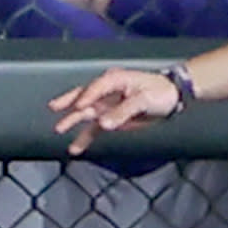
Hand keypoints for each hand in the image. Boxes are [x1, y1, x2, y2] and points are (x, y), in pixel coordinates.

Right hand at [50, 65, 186, 150]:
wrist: (172, 97)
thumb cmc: (160, 92)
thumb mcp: (144, 100)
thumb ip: (123, 112)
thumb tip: (104, 123)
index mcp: (114, 80)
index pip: (95, 88)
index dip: (87, 97)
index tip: (78, 107)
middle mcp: (107, 91)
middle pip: (83, 96)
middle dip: (69, 103)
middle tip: (55, 108)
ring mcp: (107, 105)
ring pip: (86, 113)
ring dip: (73, 121)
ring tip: (60, 130)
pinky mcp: (111, 118)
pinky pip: (95, 127)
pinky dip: (85, 137)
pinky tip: (76, 147)